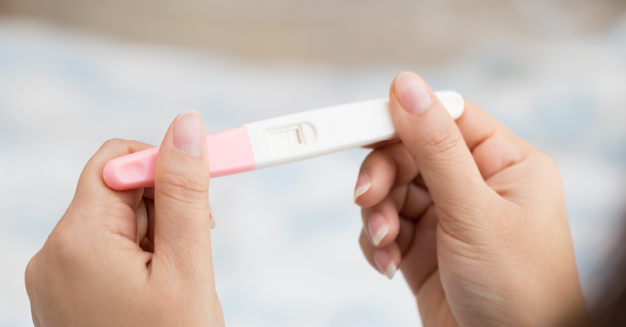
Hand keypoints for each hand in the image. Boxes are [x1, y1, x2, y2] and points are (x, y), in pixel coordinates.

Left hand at [25, 110, 222, 326]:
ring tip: (176, 278)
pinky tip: (158, 289)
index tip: (206, 185)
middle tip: (194, 247)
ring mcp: (58, 277)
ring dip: (157, 234)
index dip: (166, 166)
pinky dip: (141, 257)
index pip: (119, 162)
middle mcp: (55, 254)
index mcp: (77, 241)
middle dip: (165, 207)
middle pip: (118, 190)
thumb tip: (186, 125)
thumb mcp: (187, 268)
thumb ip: (185, 193)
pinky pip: (107, 251)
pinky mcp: (69, 294)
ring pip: (117, 221)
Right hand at [354, 72, 588, 325]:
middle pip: (409, 154)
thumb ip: (436, 148)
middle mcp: (475, 186)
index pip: (445, 119)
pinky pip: (385, 226)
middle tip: (366, 196)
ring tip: (384, 240)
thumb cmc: (519, 292)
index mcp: (505, 164)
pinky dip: (377, 241)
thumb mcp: (475, 212)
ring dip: (377, 213)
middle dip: (382, 175)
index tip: (357, 123)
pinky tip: (387, 262)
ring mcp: (446, 218)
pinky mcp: (422, 248)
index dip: (402, 117)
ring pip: (391, 190)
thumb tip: (407, 87)